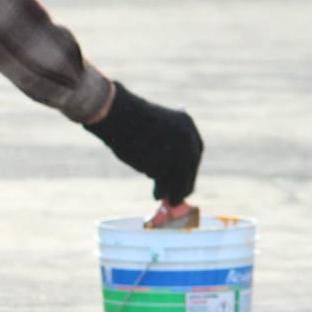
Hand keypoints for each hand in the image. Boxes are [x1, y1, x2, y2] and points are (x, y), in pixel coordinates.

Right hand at [84, 81, 203, 203]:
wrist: (117, 112)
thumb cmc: (129, 119)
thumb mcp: (156, 129)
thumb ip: (166, 149)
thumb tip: (169, 176)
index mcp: (187, 125)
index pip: (194, 154)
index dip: (190, 170)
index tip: (186, 181)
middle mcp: (186, 138)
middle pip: (188, 169)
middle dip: (184, 186)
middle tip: (176, 199)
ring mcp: (176, 150)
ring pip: (175, 176)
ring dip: (168, 190)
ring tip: (158, 198)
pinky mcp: (163, 160)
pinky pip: (158, 176)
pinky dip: (155, 183)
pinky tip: (149, 185)